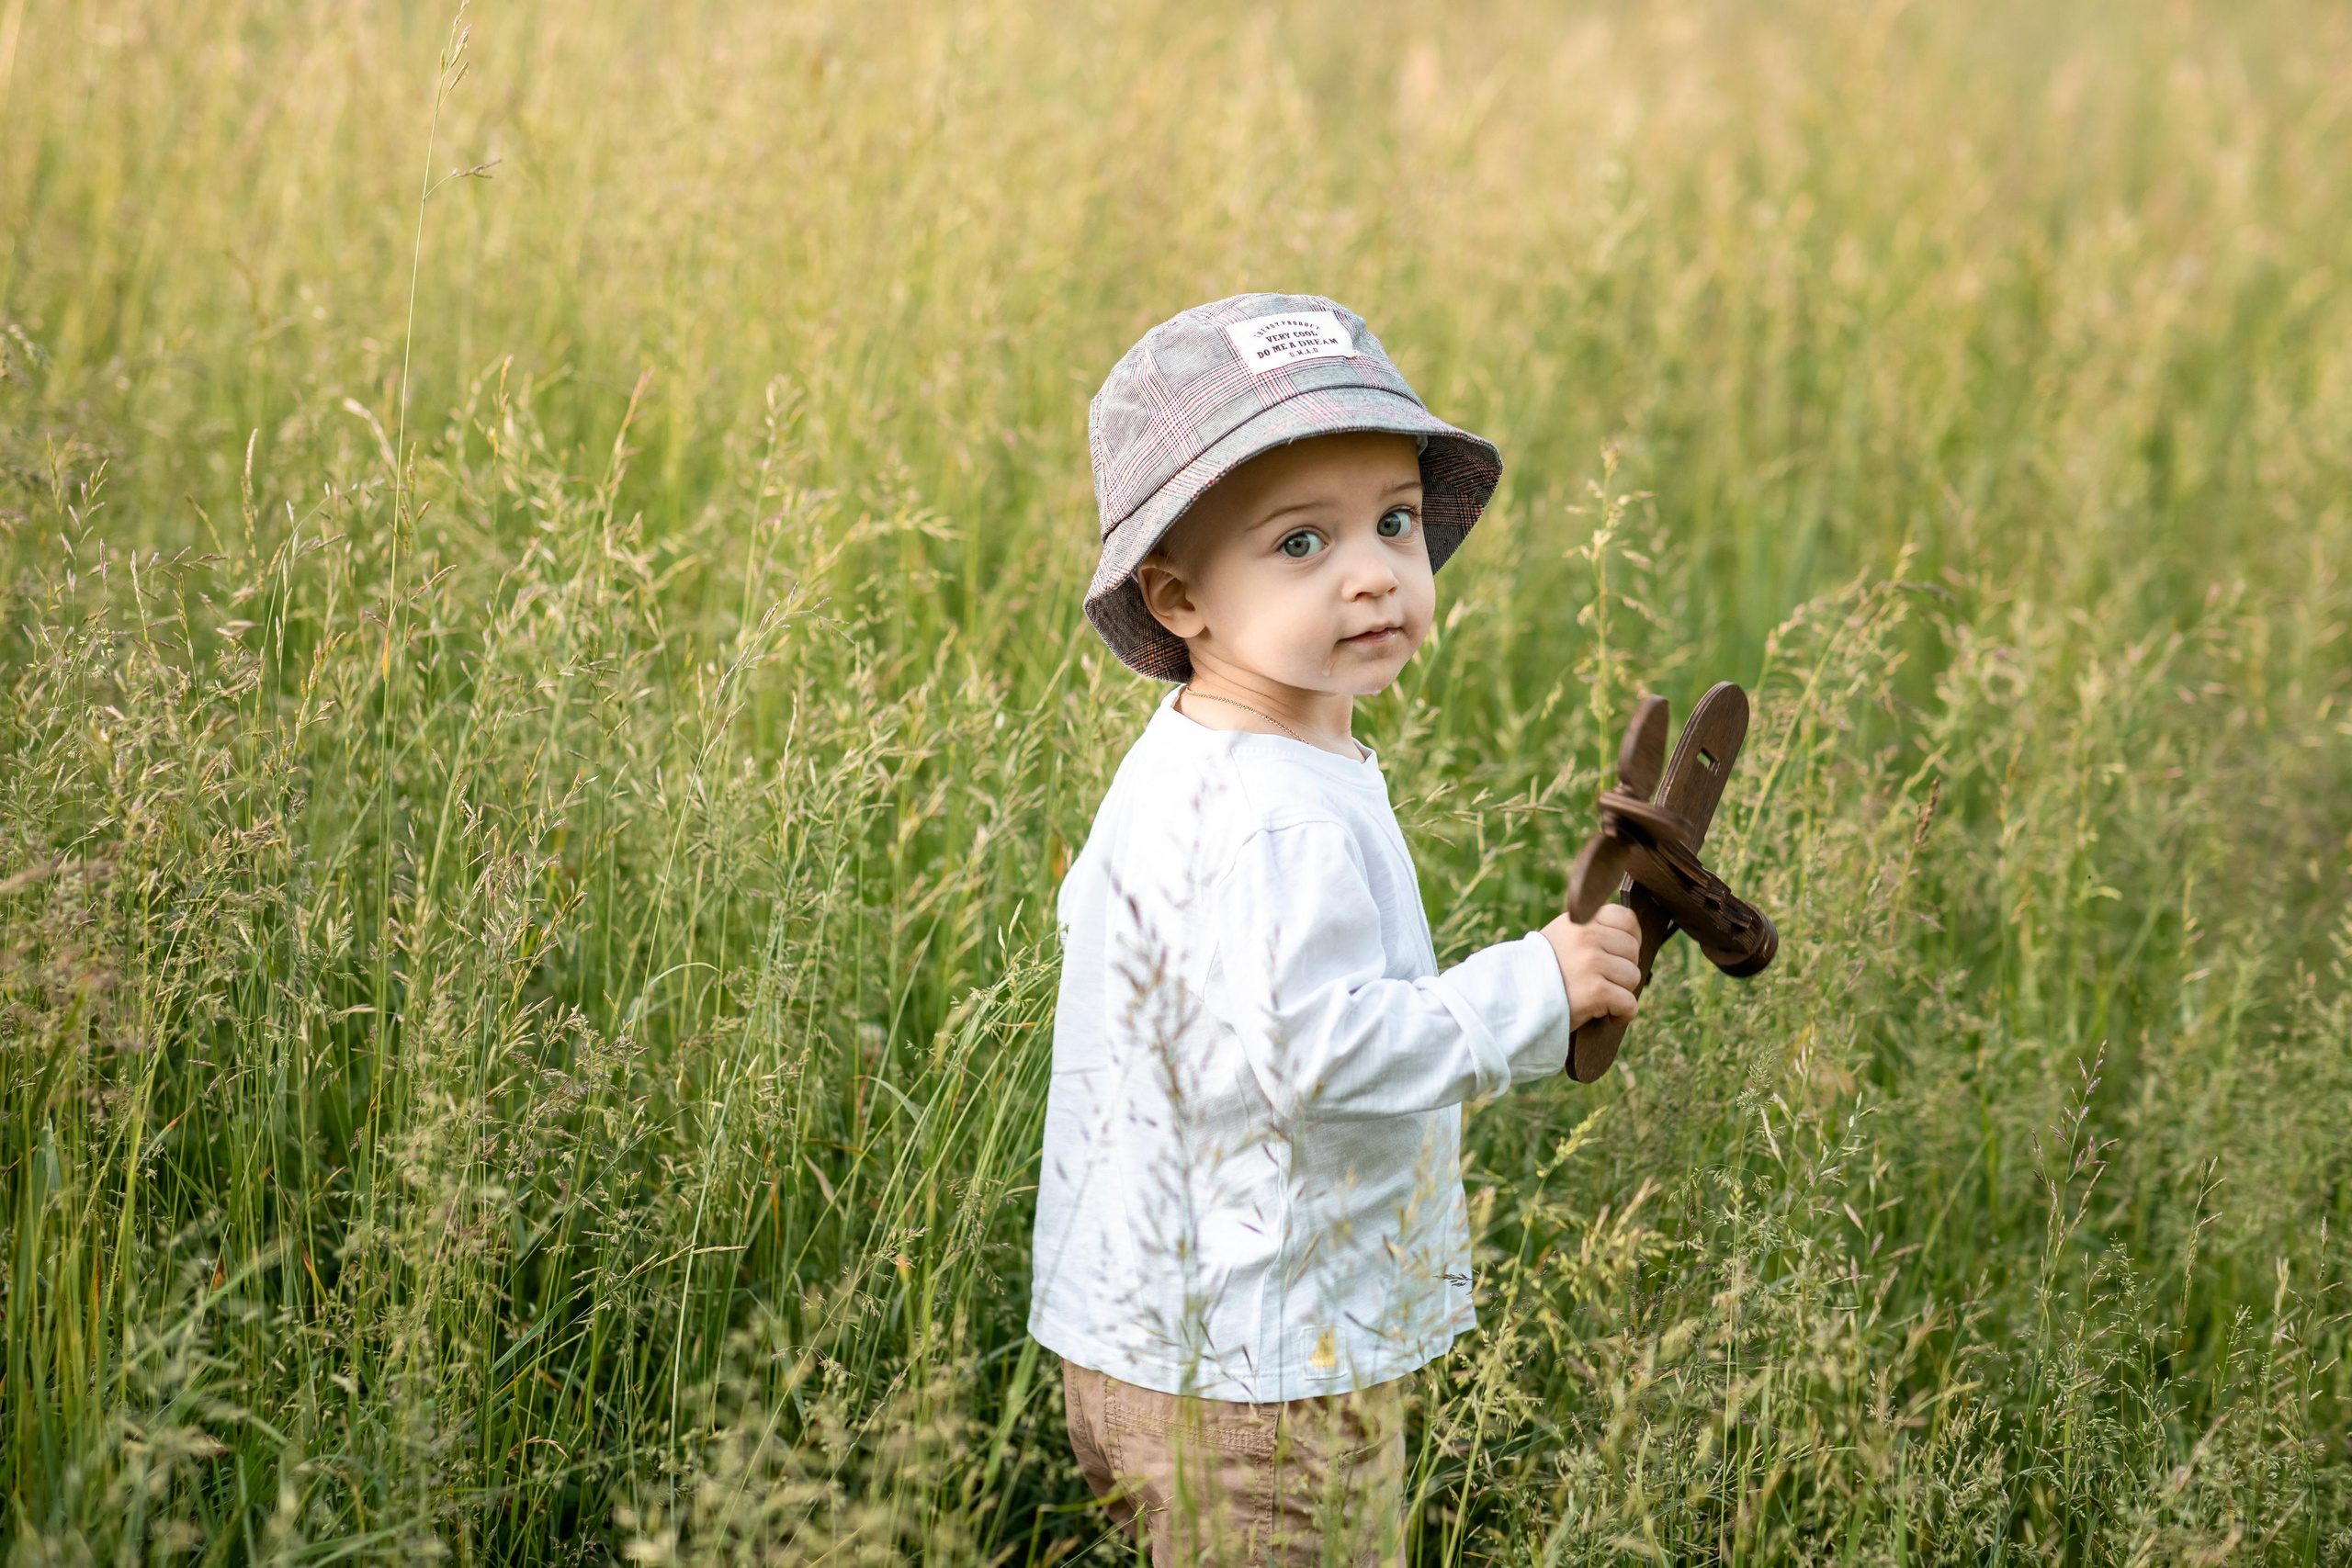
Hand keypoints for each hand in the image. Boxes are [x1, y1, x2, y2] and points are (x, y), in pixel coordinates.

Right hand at [1540, 903, 1641, 1029]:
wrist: (1511, 1000)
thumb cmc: (1538, 973)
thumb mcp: (1559, 938)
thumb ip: (1589, 932)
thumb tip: (1631, 940)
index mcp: (1579, 921)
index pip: (1625, 918)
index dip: (1631, 938)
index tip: (1620, 955)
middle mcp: (1586, 936)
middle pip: (1633, 950)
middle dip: (1623, 969)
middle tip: (1603, 981)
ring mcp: (1590, 962)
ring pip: (1633, 977)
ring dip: (1621, 992)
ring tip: (1599, 997)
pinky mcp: (1594, 991)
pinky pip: (1629, 1003)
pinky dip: (1622, 1014)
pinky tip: (1608, 1016)